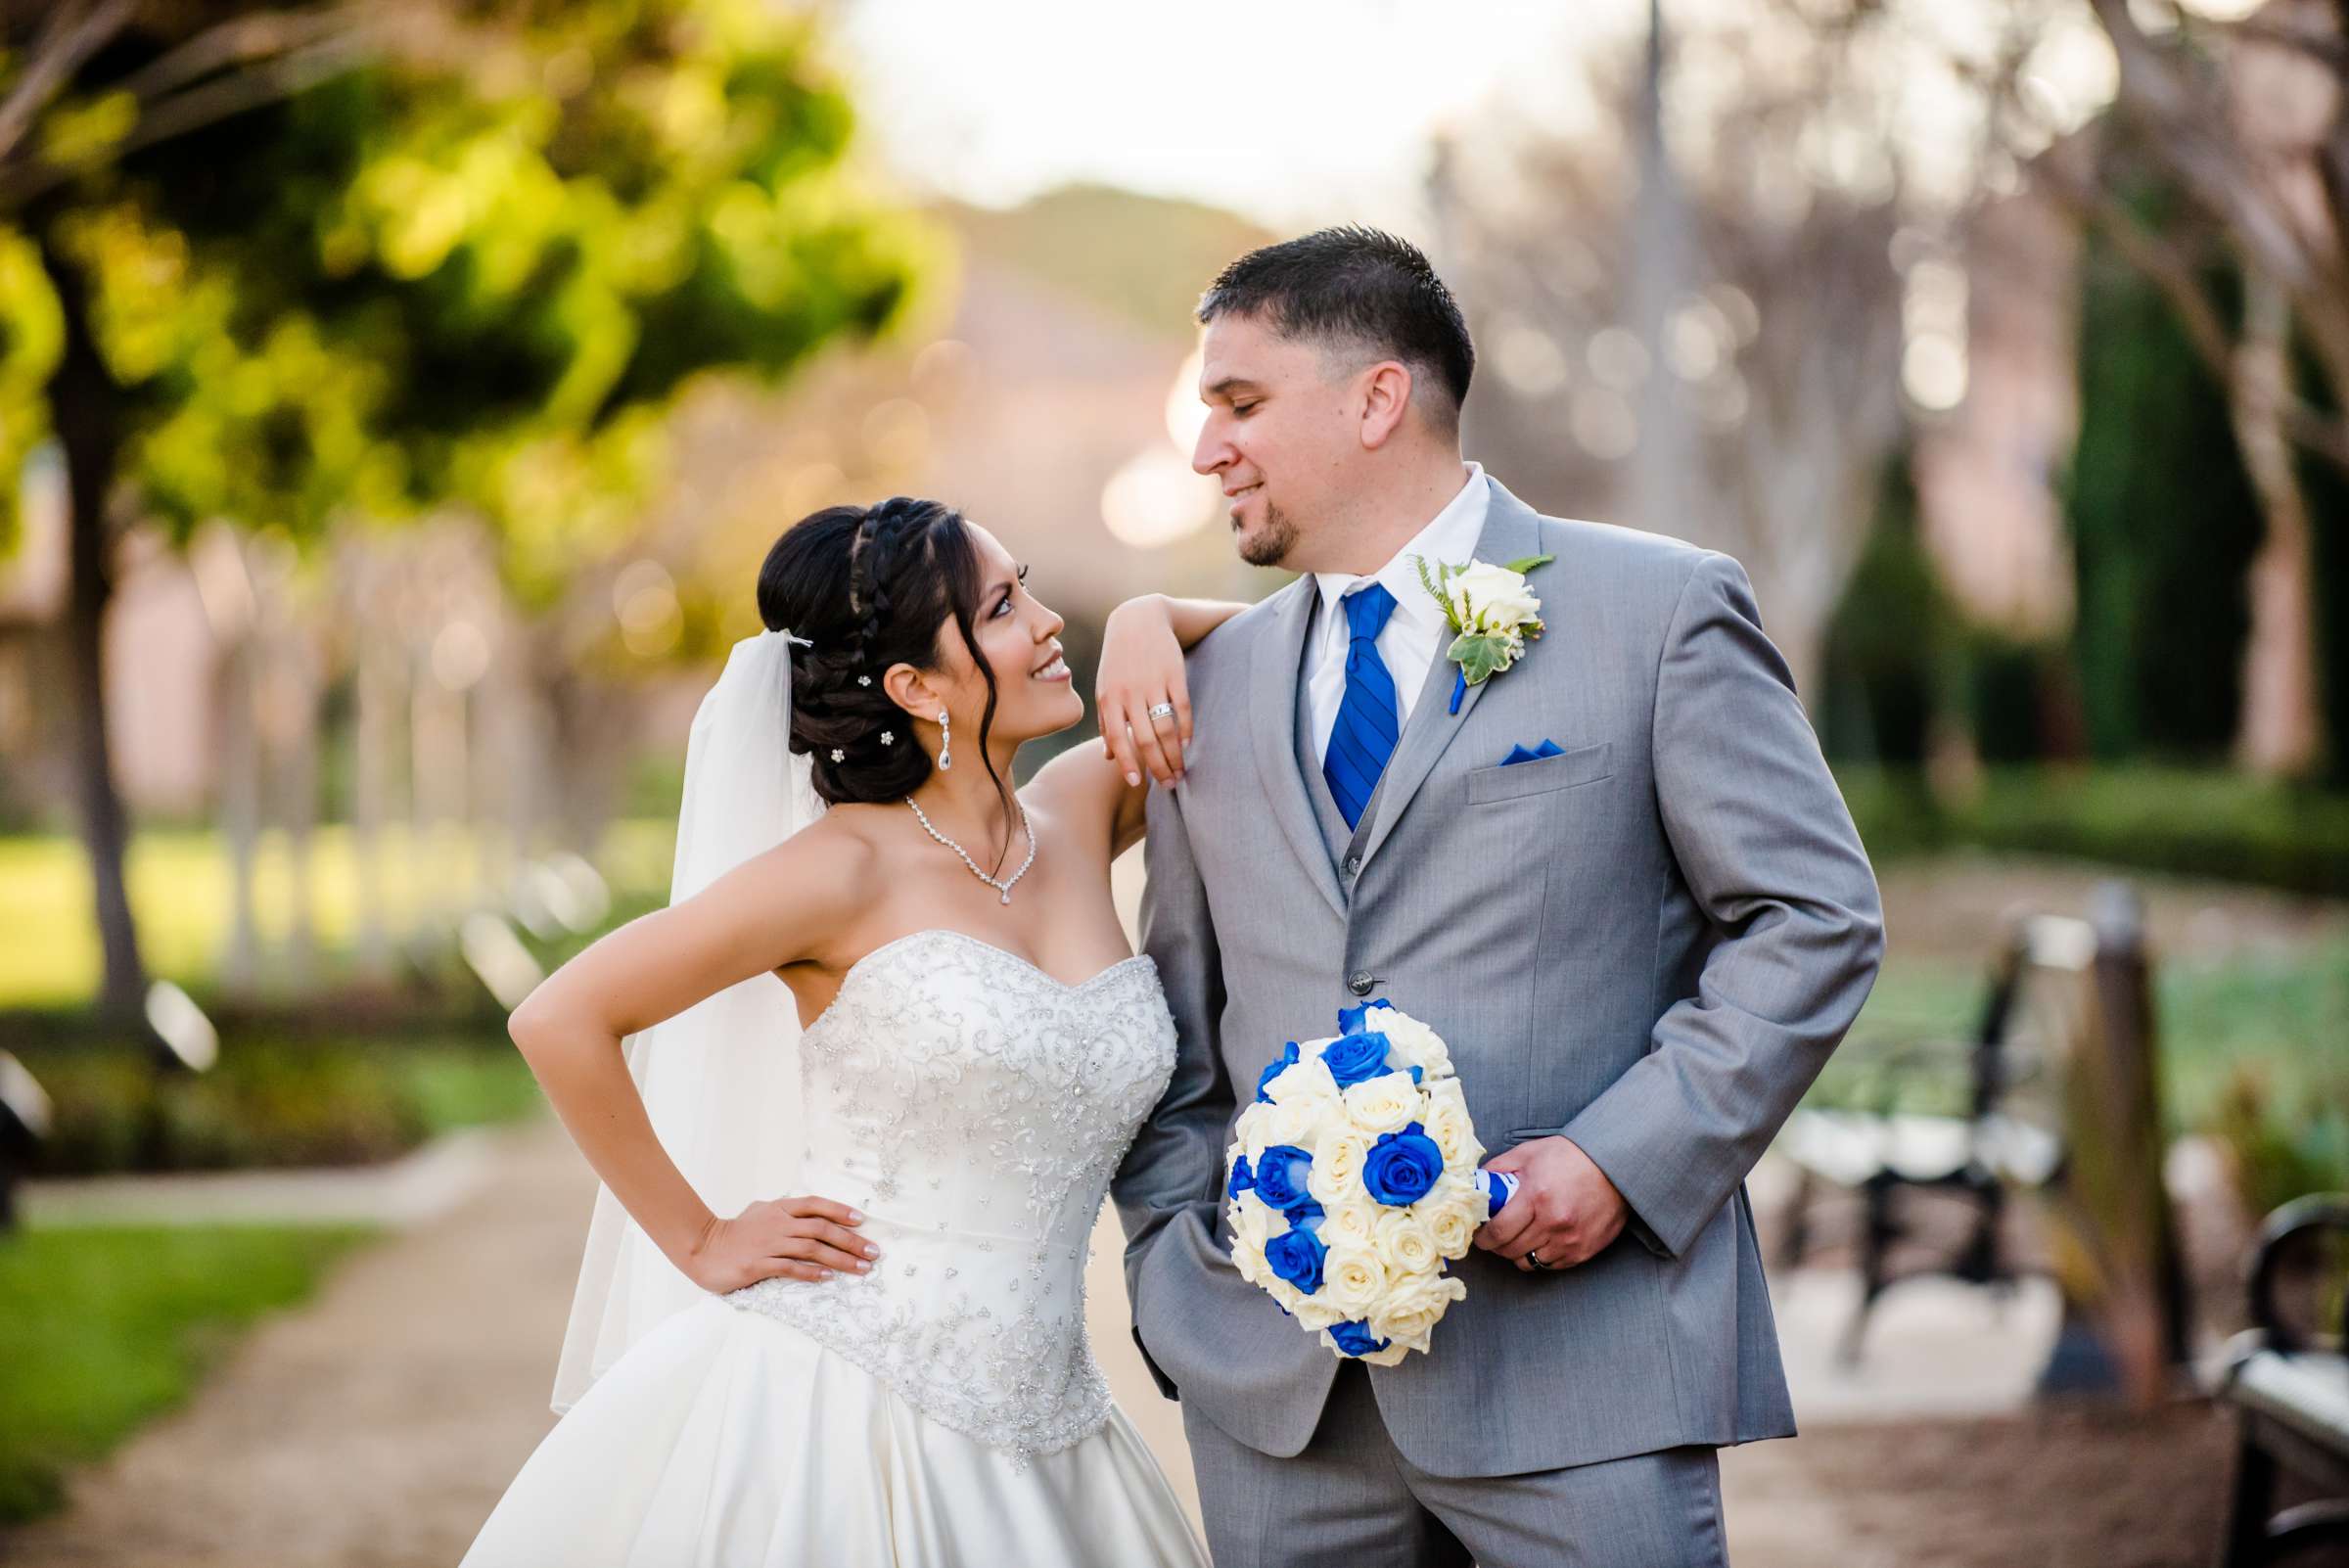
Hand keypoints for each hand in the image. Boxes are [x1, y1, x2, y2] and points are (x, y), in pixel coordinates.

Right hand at [682, 1195, 876, 1291]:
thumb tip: (808, 1212)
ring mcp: (768, 1244)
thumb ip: (783, 1211)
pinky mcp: (758, 1265)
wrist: (702, 1248)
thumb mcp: (759, 1213)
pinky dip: (812, 1272)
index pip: (815, 1205)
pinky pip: (790, 1268)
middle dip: (850, 1240)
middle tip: (873, 1252)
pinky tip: (828, 1277)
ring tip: (861, 1268)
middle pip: (821, 1229)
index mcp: (778, 1209)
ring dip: (840, 1259)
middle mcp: (777, 1224)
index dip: (839, 1211)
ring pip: (811, 1249)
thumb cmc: (733, 1233)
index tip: (861, 1221)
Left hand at [1096, 594, 1192, 787]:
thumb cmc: (1119, 660)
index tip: (1138, 784)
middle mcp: (1130, 693)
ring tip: (1181, 771)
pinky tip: (1188, 744)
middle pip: (1145, 740)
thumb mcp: (1105, 688)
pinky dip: (1186, 729)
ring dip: (1174, 754)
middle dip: (1158, 766)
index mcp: (1109, 698)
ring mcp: (1153, 683)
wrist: (1138, 619)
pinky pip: (1182, 708)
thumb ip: (1106, 722)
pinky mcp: (1174, 674)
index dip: (1127, 764)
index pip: (1117, 739)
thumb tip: (1108, 757)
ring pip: (1165, 728)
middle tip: (1169, 784)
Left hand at [1474, 1136, 1627, 1271]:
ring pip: (1529, 1262)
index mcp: (1536, 1196)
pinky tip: (1541, 1240)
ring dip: (1518, 1253)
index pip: (1498, 1231)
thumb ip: (1499, 1169)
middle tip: (1495, 1237)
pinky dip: (1541, 1257)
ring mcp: (1570, 1240)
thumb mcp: (1529, 1153)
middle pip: (1510, 1250)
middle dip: (1497, 1246)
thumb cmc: (1569, 1157)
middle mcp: (1553, 1222)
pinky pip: (1551, 1265)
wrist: (1614, 1166)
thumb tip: (1475, 1184)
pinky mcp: (1583, 1251)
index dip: (1483, 1238)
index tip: (1479, 1236)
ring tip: (1518, 1238)